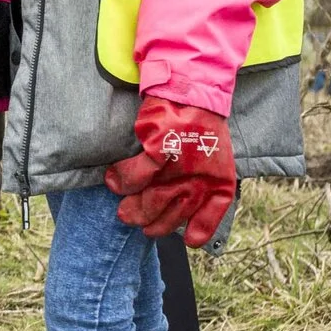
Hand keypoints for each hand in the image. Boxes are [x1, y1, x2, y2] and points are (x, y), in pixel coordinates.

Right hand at [105, 96, 236, 247]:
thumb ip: (204, 186)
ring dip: (133, 211)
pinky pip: (133, 176)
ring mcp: (178, 166)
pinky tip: (112, 182)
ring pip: (149, 202)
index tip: (187, 240)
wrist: (192, 90)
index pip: (209, 217)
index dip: (198, 233)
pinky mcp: (158, 148)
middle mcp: (200, 179)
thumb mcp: (215, 159)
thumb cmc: (201, 127)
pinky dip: (120, 181)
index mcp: (219, 183)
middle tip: (140, 224)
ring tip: (124, 213)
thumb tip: (188, 214)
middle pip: (170, 217)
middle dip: (153, 225)